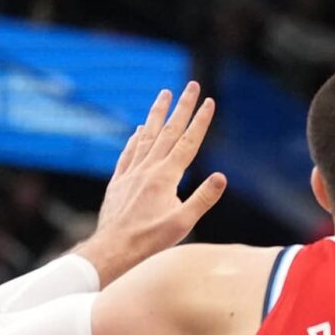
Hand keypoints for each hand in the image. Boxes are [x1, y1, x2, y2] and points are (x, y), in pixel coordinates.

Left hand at [79, 83, 226, 283]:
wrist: (112, 248)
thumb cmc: (150, 239)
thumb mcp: (183, 223)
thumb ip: (203, 198)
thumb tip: (221, 177)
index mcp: (166, 176)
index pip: (188, 142)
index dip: (200, 121)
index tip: (209, 101)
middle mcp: (148, 168)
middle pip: (169, 131)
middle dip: (182, 107)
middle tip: (191, 85)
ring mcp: (132, 173)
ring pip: (147, 136)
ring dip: (158, 114)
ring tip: (164, 94)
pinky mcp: (119, 181)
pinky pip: (129, 153)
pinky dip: (136, 138)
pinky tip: (140, 130)